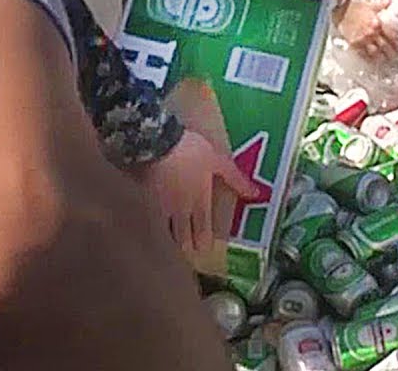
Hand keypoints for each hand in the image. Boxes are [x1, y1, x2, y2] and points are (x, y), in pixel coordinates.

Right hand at [135, 132, 259, 257]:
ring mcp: (158, 208)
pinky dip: (149, 228)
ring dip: (169, 242)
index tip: (204, 251)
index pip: (203, 229)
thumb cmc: (190, 150)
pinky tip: (147, 230)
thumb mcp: (218, 161)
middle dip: (186, 246)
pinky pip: (146, 221)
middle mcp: (179, 210)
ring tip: (170, 249)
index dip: (204, 241)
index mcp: (199, 200)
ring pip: (164, 232)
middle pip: (182, 236)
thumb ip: (236, 179)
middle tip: (189, 254)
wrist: (155, 142)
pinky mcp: (140, 202)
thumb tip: (257, 194)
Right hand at [336, 0, 397, 59]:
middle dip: (392, 52)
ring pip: (375, 52)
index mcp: (377, 23)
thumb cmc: (354, 7)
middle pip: (385, 46)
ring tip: (385, 60)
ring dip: (381, 57)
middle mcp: (372, 32)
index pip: (391, 35)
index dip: (397, 41)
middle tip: (395, 55)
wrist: (340, 10)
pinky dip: (368, 58)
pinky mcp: (354, 43)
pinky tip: (372, 60)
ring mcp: (363, 39)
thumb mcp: (370, 5)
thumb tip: (389, 0)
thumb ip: (381, 4)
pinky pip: (363, 53)